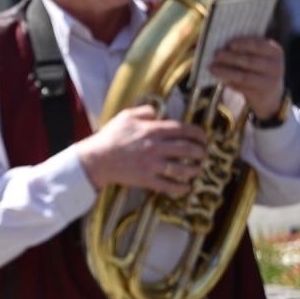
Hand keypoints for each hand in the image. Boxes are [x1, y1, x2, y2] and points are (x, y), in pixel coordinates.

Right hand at [76, 104, 207, 198]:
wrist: (95, 159)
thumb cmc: (110, 136)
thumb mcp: (125, 116)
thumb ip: (145, 111)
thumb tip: (160, 112)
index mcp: (152, 130)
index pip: (183, 129)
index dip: (198, 133)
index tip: (204, 137)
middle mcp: (155, 147)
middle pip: (187, 149)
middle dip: (200, 151)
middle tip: (203, 153)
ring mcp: (151, 164)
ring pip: (181, 168)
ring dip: (194, 169)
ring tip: (198, 169)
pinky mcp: (146, 179)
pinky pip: (168, 184)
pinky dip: (180, 187)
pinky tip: (186, 187)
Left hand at [208, 36, 286, 120]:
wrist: (271, 95)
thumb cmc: (258, 70)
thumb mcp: (259, 58)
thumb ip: (246, 51)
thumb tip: (222, 47)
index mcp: (275, 52)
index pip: (259, 46)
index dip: (244, 44)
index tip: (229, 43)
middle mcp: (275, 66)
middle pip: (249, 61)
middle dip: (231, 57)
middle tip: (216, 54)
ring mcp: (270, 82)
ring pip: (244, 76)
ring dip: (226, 71)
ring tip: (211, 68)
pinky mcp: (261, 95)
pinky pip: (242, 88)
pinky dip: (229, 83)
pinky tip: (221, 80)